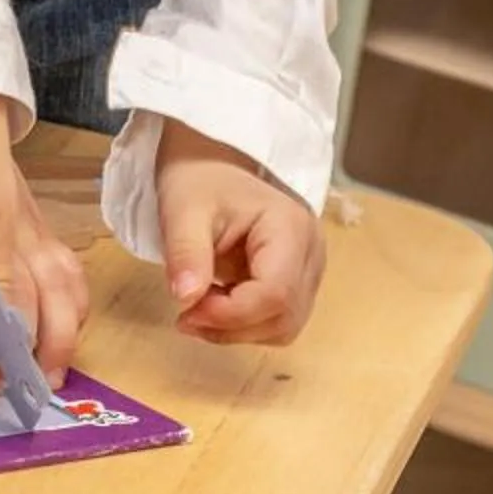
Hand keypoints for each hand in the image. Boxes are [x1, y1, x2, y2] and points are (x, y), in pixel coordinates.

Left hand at [155, 120, 324, 344]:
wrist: (212, 163)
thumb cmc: (200, 178)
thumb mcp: (181, 210)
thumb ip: (185, 253)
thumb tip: (186, 299)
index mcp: (290, 228)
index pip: (275, 294)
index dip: (231, 315)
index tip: (186, 312)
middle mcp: (311, 252)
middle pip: (284, 316)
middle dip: (232, 326)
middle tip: (186, 313)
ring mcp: (308, 268)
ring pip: (284, 326)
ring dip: (238, 330)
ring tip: (199, 307)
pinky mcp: (297, 281)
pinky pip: (278, 319)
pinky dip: (245, 324)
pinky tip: (215, 304)